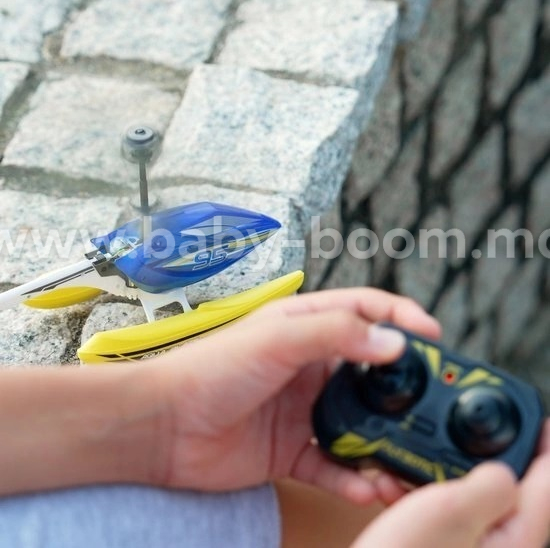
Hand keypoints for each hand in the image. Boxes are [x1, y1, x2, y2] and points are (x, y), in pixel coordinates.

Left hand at [150, 288, 439, 504]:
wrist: (164, 426)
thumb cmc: (212, 368)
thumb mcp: (277, 337)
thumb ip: (336, 334)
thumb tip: (394, 343)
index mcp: (307, 328)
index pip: (367, 313)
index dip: (402, 319)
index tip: (434, 337)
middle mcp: (311, 367)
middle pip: (372, 375)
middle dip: (405, 393)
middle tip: (436, 411)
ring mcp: (304, 410)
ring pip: (361, 425)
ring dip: (386, 444)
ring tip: (409, 462)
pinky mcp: (293, 450)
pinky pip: (335, 465)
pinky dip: (354, 477)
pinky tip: (367, 487)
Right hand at [351, 420, 549, 547]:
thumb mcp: (451, 512)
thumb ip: (490, 484)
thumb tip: (504, 468)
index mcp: (514, 536)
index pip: (547, 481)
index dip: (544, 441)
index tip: (533, 416)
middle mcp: (499, 544)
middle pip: (507, 482)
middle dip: (479, 452)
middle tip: (460, 428)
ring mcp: (470, 546)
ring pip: (467, 492)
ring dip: (438, 469)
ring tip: (411, 462)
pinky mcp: (443, 545)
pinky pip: (440, 506)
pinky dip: (419, 490)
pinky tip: (394, 489)